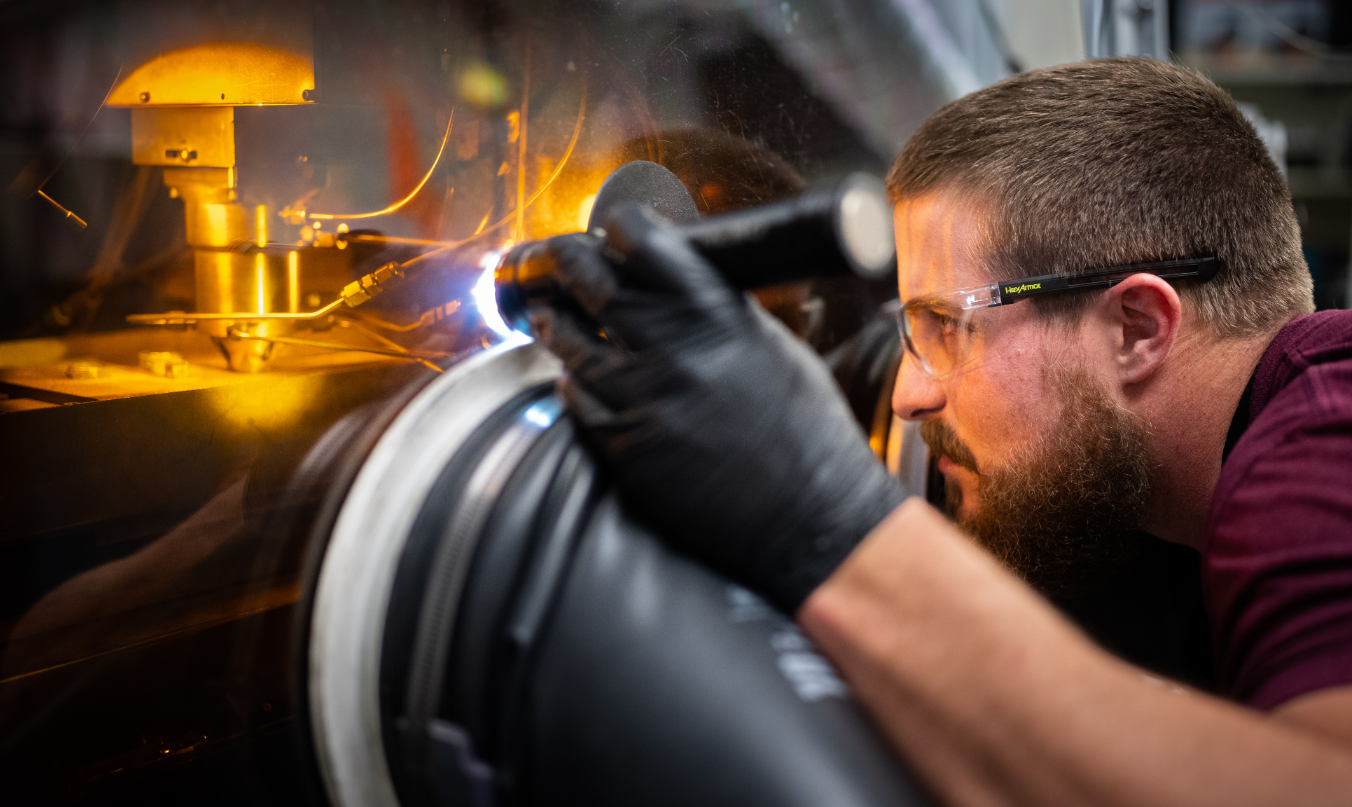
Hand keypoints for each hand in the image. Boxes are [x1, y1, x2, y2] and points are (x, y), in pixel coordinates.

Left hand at [529, 205, 908, 613]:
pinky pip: (579, 401)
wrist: (808, 513)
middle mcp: (673, 349)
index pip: (647, 246)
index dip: (620, 228)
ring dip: (556, 322)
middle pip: (595, 287)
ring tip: (548, 312)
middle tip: (558, 257)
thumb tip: (684, 286)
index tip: (611, 226)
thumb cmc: (807, 434)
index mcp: (717, 315)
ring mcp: (642, 399)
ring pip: (573, 346)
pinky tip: (572, 375)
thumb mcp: (776, 349)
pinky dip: (572, 382)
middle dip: (567, 264)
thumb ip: (723, 313)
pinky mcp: (625, 446)